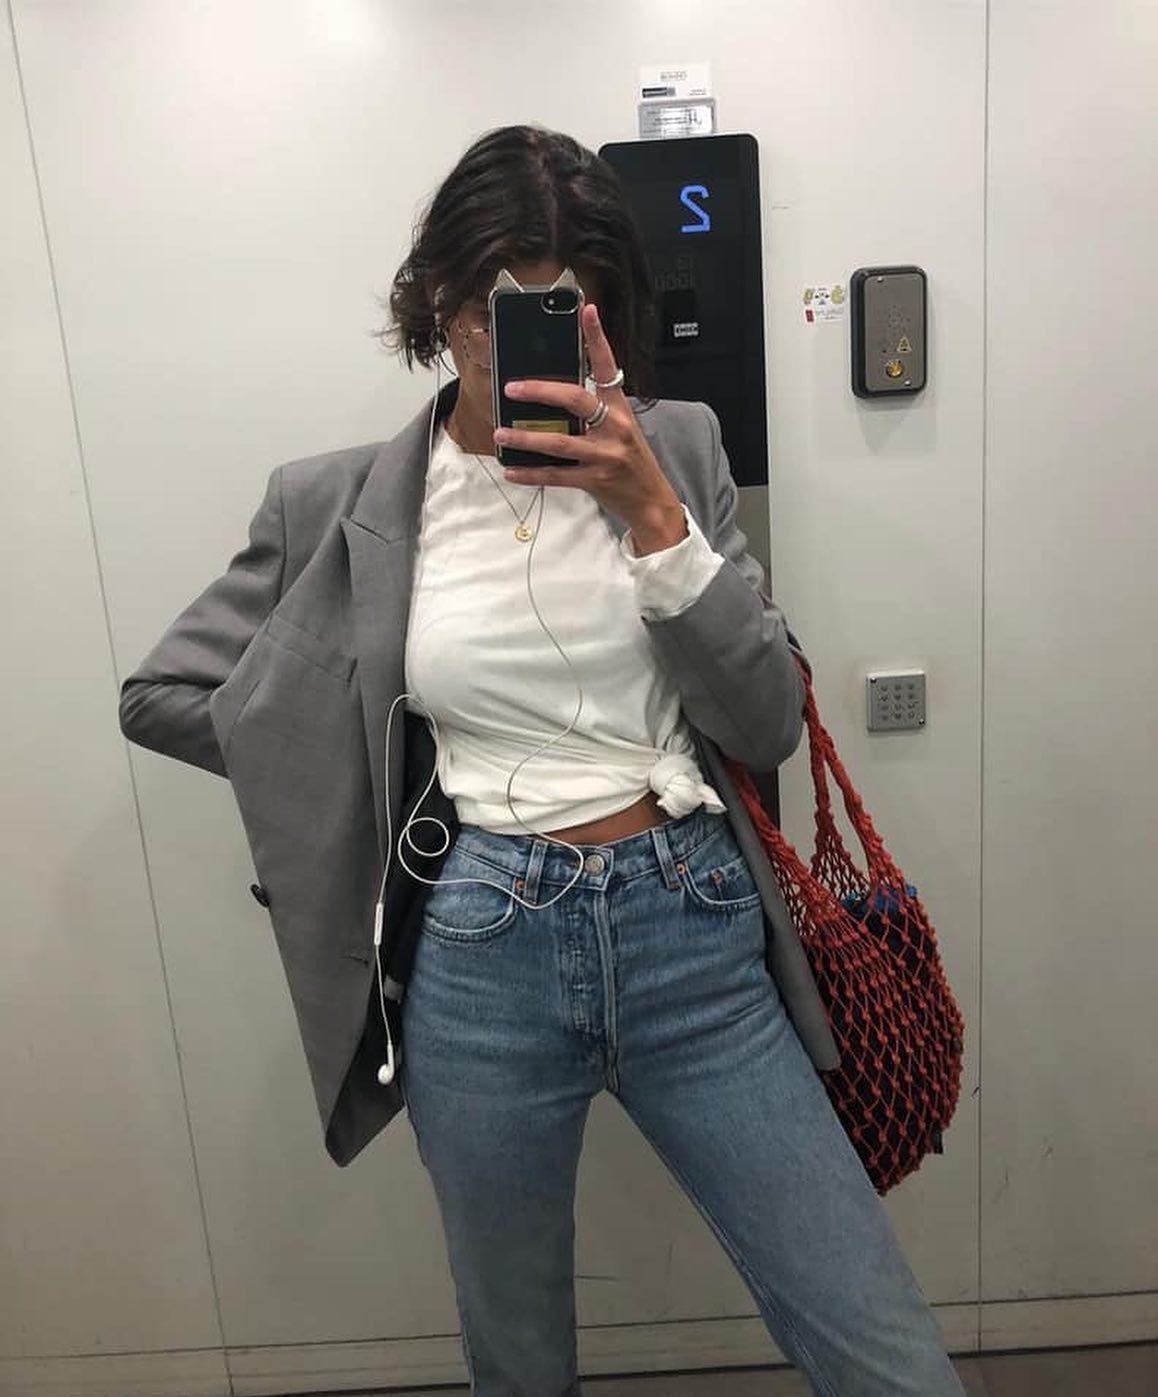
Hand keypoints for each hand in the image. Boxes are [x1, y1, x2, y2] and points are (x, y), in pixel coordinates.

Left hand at [494, 303, 687, 554]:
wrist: (652, 500)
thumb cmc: (630, 461)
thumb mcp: (620, 428)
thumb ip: (593, 412)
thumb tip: (550, 399)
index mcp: (620, 408)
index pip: (608, 366)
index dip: (597, 337)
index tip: (586, 310)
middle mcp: (615, 427)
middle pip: (575, 400)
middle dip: (540, 392)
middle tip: (512, 388)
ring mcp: (605, 455)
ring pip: (559, 442)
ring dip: (525, 437)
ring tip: (500, 432)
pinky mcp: (595, 480)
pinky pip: (556, 476)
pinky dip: (531, 474)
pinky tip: (512, 470)